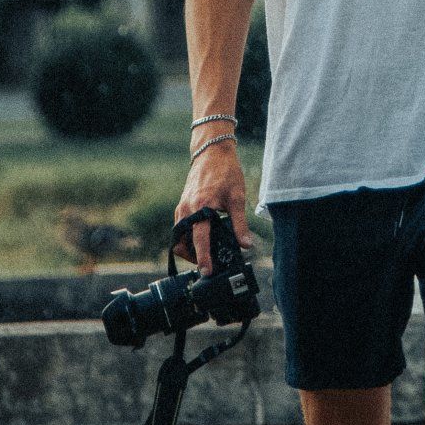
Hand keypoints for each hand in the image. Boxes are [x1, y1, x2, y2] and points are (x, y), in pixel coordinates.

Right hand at [176, 138, 251, 274]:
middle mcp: (186, 209)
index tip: (206, 272)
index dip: (203, 258)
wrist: (211, 152)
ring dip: (190, 249)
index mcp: (200, 207)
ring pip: (179, 238)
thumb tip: (245, 245)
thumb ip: (240, 224)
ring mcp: (181, 208)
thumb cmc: (226, 172)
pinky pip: (180, 229)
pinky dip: (188, 238)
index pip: (199, 239)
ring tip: (208, 253)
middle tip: (211, 263)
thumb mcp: (237, 197)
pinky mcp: (181, 206)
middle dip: (194, 257)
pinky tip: (204, 238)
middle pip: (183, 243)